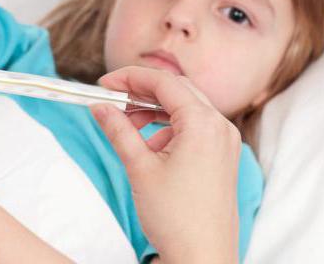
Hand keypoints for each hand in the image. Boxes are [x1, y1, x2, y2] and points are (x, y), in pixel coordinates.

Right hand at [91, 67, 240, 263]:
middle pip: (177, 90)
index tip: (104, 84)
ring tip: (126, 128)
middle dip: (141, 92)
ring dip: (153, 111)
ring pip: (185, 108)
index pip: (164, 82)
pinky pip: (193, 128)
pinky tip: (148, 147)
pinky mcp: (222, 156)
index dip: (130, 78)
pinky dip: (167, 128)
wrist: (202, 257)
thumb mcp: (139, 167)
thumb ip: (118, 130)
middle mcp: (220, 126)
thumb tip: (99, 106)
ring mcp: (224, 141)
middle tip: (112, 101)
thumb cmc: (176, 217)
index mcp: (203, 124)